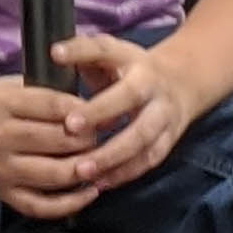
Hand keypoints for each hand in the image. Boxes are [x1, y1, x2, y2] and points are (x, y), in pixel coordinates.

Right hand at [0, 74, 105, 219]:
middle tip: (104, 136)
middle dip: (91, 139)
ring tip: (102, 162)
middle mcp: (0, 137)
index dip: (87, 111)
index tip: (103, 111)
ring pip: (57, 174)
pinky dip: (70, 203)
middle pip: (62, 140)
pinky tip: (91, 192)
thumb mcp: (9, 86)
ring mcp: (0, 169)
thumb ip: (45, 95)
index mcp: (4, 103)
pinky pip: (41, 205)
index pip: (57, 107)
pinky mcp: (0, 192)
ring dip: (87, 170)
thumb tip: (93, 107)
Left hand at [55, 32, 203, 193]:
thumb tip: (52, 53)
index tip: (55, 55)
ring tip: (82, 169)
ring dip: (112, 155)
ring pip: (141, 136)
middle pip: (129, 97)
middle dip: (100, 112)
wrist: (180, 83)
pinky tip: (100, 183)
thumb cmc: (128, 70)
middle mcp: (151, 84)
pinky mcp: (168, 138)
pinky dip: (124, 173)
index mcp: (131, 58)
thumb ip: (82, 54)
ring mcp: (163, 113)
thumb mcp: (109, 54)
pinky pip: (148, 159)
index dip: (80, 51)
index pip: (105, 49)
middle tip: (70, 128)